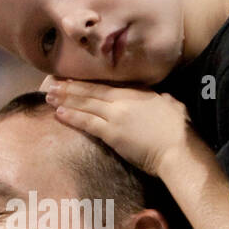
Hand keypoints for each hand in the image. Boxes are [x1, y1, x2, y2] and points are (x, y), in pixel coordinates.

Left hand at [41, 76, 190, 176]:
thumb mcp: (171, 105)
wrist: (179, 149)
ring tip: (48, 95)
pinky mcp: (112, 133)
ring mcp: (116, 116)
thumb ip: (158, 99)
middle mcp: (124, 100)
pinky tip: (58, 112)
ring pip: (85, 104)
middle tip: (51, 82)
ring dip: (65, 99)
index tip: (72, 79)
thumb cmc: (180, 130)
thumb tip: (155, 98)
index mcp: (138, 93)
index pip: (106, 86)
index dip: (87, 82)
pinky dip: (72, 116)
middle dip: (69, 87)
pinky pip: (87, 122)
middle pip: (91, 91)